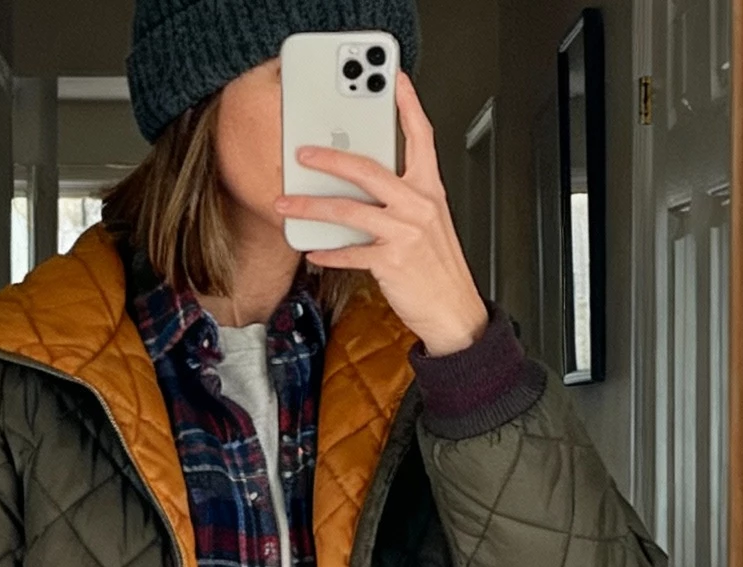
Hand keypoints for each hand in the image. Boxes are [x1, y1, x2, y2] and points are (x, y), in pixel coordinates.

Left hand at [275, 72, 488, 357]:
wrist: (453, 309)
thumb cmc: (439, 267)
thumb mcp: (430, 222)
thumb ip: (404, 199)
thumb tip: (365, 188)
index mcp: (429, 189)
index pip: (421, 136)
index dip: (409, 105)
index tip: (395, 81)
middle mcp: (417, 205)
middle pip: (368, 169)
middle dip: (330, 160)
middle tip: (303, 154)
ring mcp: (404, 232)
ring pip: (348, 211)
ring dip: (312, 208)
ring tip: (288, 205)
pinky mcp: (391, 262)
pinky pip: (349, 253)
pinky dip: (328, 253)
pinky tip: (312, 251)